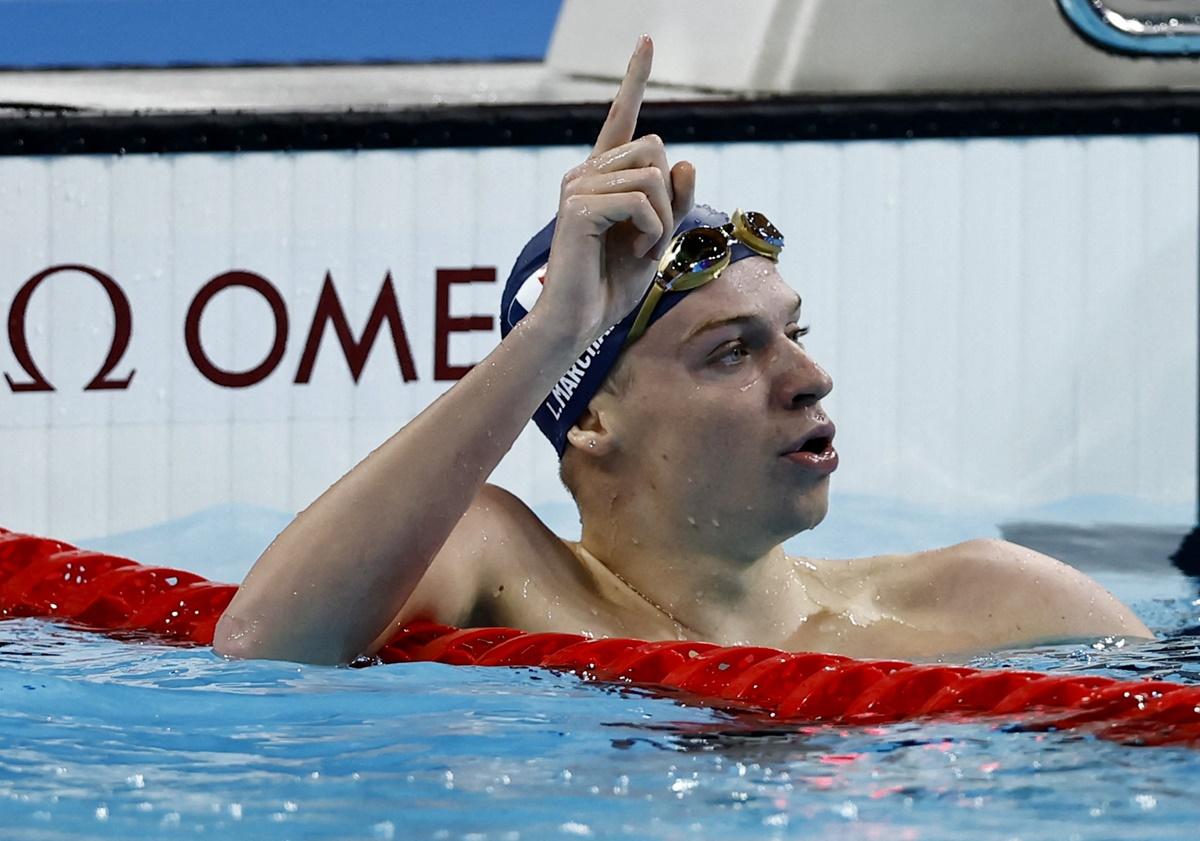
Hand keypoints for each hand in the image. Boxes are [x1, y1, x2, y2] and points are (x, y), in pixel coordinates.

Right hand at [533, 35, 695, 344]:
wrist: (579, 322)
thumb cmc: (613, 285)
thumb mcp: (658, 239)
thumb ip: (674, 202)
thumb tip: (686, 160)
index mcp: (604, 176)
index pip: (622, 118)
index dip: (635, 78)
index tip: (647, 40)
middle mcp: (586, 172)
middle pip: (658, 150)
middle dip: (667, 198)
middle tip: (647, 239)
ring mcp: (579, 186)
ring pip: (654, 177)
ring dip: (660, 222)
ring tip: (635, 251)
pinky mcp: (579, 207)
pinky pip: (642, 202)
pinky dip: (651, 233)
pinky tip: (632, 254)